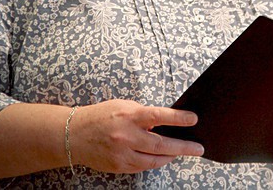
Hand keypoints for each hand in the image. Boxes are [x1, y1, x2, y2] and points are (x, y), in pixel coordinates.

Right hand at [69, 99, 203, 172]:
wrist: (74, 134)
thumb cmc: (101, 116)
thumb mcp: (123, 106)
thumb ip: (143, 114)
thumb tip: (164, 123)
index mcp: (129, 116)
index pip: (158, 116)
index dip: (178, 118)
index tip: (193, 119)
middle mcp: (126, 136)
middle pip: (161, 144)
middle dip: (183, 147)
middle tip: (198, 148)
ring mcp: (122, 154)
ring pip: (154, 160)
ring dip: (171, 156)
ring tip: (183, 152)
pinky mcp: (119, 166)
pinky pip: (143, 166)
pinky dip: (156, 162)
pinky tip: (164, 157)